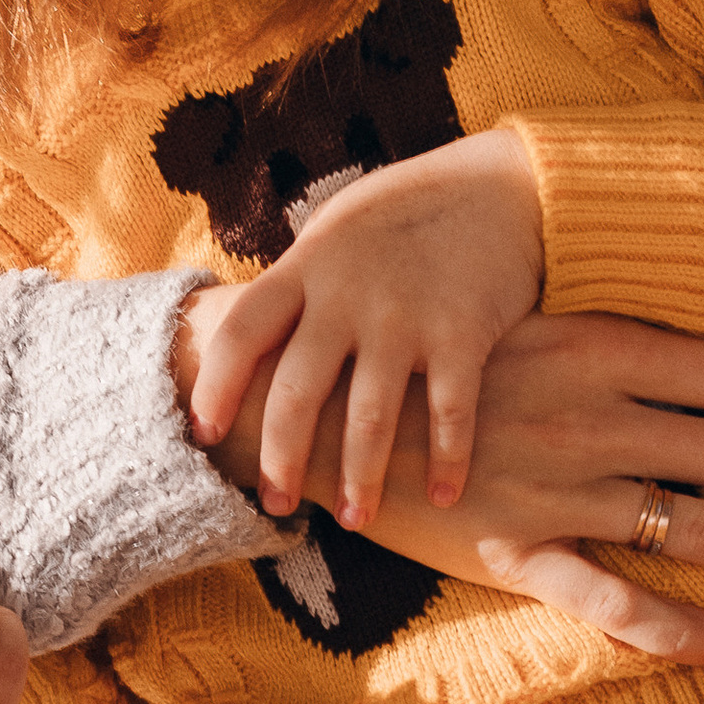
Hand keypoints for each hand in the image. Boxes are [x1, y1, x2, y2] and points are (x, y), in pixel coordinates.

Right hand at [180, 300, 703, 666]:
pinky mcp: (519, 554)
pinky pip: (616, 604)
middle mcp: (591, 417)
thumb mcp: (517, 320)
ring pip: (698, 526)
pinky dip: (682, 630)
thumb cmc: (426, 359)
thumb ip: (599, 332)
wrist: (317, 409)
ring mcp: (559, 491)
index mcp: (592, 346)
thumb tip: (681, 327)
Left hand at [186, 133, 543, 521]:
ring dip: (360, 478)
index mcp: (307, 268)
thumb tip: (248, 338)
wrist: (502, 184)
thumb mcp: (337, 231)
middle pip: (296, 390)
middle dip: (282, 457)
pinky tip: (442, 495)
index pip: (242, 333)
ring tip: (355, 520)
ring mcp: (406, 315)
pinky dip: (447, 460)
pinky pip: (450, 411)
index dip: (214, 388)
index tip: (202, 435)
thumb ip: (298, 284)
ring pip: (369, 416)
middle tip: (277, 504)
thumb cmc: (406, 214)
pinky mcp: (464, 331)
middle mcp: (348, 295)